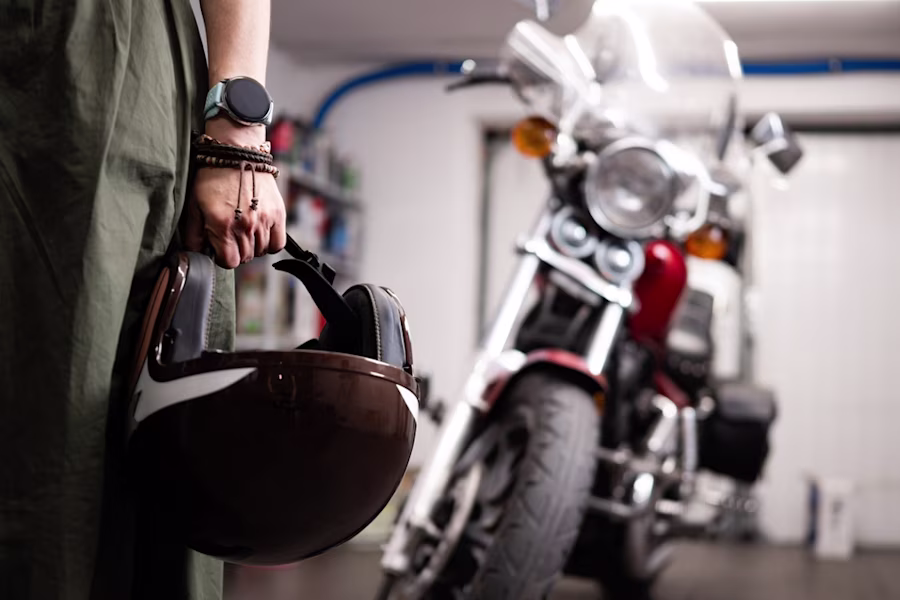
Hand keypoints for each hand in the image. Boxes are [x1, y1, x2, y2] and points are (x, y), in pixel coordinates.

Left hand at [184, 119, 286, 267]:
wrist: (237, 153)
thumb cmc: (212, 178)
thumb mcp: (194, 205)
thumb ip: (193, 234)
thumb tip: (196, 252)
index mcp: (223, 226)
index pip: (230, 262)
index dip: (224, 258)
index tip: (222, 249)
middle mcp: (245, 226)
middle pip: (246, 257)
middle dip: (237, 251)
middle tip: (232, 237)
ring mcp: (263, 220)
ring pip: (261, 250)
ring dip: (253, 246)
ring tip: (246, 232)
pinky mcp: (278, 213)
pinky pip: (278, 242)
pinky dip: (271, 243)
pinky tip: (262, 234)